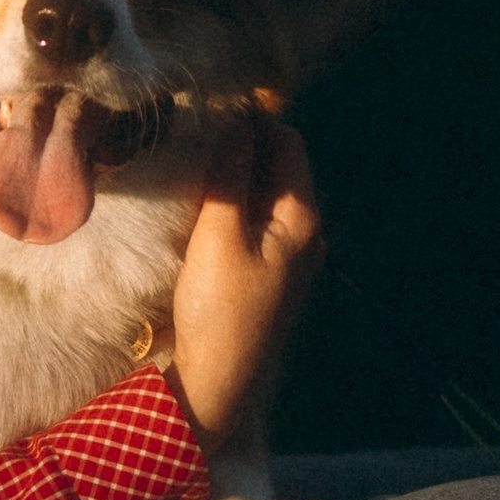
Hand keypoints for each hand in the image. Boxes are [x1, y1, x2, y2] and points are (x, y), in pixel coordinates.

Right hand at [168, 116, 321, 450]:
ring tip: (193, 170)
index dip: (251, 122)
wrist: (217, 382)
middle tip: (193, 139)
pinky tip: (202, 209)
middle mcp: (306, 231)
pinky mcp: (269, 270)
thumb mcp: (219, 235)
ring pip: (264, 191)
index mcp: (303, 217)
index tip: (206, 117)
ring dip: (234, 176)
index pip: (287, 141)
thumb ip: (230, 176)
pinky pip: (255, 218)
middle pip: (278, 165)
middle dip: (241, 147)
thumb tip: (237, 121)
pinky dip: (233, 204)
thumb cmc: (219, 309)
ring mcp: (290, 252)